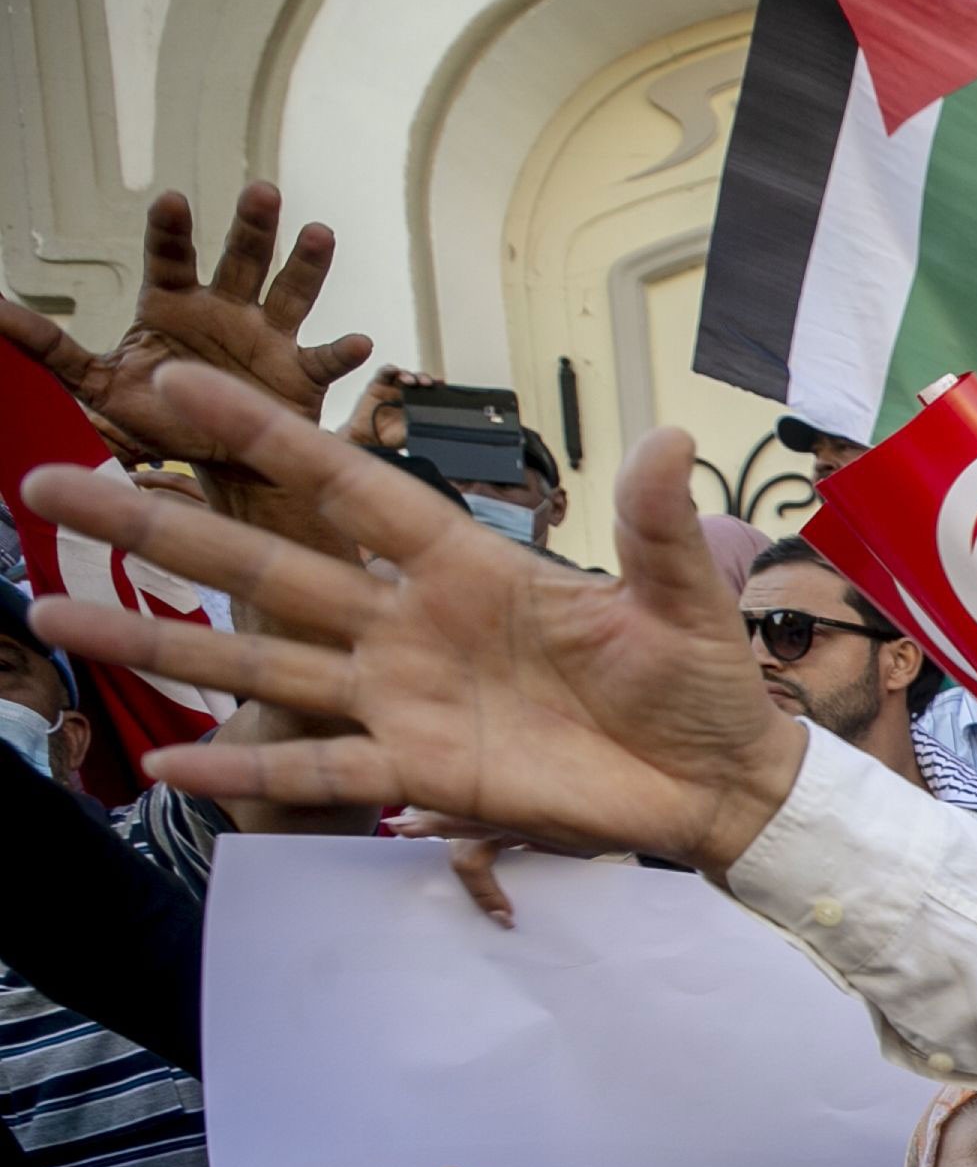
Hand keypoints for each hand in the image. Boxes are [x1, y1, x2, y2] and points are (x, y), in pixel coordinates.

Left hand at [0, 185, 371, 471]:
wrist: (214, 462)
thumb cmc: (159, 417)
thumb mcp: (92, 382)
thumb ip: (46, 346)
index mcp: (174, 306)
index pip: (171, 257)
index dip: (173, 230)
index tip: (173, 201)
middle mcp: (226, 311)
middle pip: (240, 259)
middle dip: (252, 226)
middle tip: (262, 192)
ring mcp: (268, 339)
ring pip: (290, 292)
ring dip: (306, 265)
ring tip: (320, 234)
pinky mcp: (300, 374)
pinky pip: (324, 358)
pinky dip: (343, 350)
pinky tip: (359, 340)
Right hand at [29, 367, 809, 874]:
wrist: (721, 782)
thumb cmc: (700, 684)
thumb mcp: (685, 597)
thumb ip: (657, 522)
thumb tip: (668, 439)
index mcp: (468, 566)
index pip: (348, 486)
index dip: (265, 437)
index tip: (177, 384)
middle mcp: (413, 626)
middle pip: (267, 565)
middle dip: (160, 528)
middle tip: (52, 487)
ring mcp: (406, 700)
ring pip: (262, 664)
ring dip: (159, 644)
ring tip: (55, 614)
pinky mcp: (424, 774)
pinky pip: (318, 772)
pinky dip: (248, 771)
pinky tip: (169, 766)